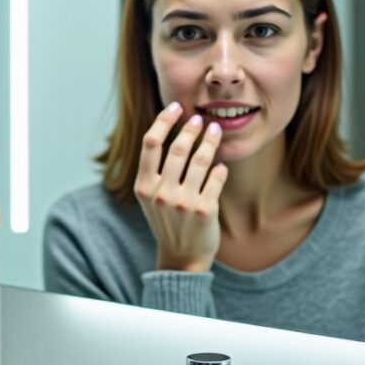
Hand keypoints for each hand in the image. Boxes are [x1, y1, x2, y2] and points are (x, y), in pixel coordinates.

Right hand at [134, 102, 228, 272]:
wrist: (180, 256)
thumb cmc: (166, 220)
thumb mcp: (150, 196)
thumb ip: (155, 169)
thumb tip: (171, 129)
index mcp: (143, 187)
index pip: (150, 143)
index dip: (164, 121)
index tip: (176, 107)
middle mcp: (161, 193)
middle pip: (177, 148)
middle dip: (191, 128)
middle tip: (199, 119)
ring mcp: (183, 203)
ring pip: (201, 160)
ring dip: (210, 141)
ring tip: (215, 130)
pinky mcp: (205, 211)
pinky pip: (216, 179)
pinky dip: (220, 169)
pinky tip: (221, 165)